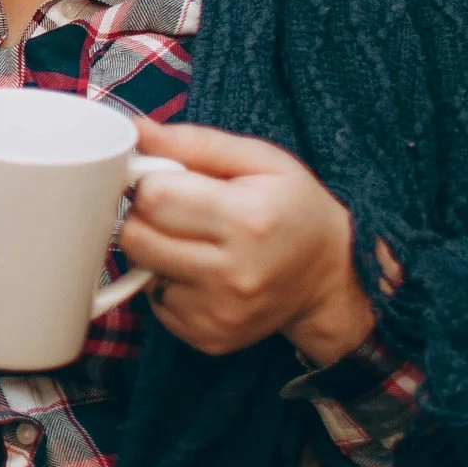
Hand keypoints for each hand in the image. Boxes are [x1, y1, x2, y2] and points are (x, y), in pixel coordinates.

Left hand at [117, 121, 375, 366]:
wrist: (332, 277)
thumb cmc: (294, 208)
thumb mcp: (260, 160)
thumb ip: (194, 142)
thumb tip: (135, 129)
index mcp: (247, 220)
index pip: (153, 197)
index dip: (152, 182)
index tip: (170, 181)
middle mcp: (233, 273)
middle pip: (135, 237)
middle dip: (145, 217)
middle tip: (177, 212)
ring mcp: (220, 312)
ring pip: (140, 272)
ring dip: (155, 253)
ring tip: (193, 242)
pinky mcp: (209, 338)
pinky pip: (156, 305)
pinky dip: (169, 285)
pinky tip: (201, 273)